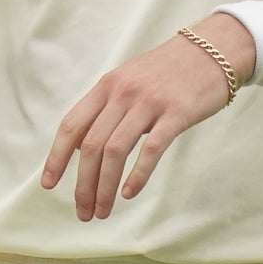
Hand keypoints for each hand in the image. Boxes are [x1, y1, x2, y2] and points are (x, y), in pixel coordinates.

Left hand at [40, 13, 246, 221]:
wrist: (214, 50)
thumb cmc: (170, 71)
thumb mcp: (130, 80)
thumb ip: (106, 109)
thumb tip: (81, 147)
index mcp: (107, 86)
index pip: (71, 125)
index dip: (57, 157)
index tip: (49, 184)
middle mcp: (123, 93)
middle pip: (91, 146)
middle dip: (83, 185)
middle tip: (83, 213)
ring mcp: (149, 103)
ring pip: (115, 152)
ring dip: (105, 187)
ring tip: (103, 211)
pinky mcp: (176, 113)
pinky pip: (151, 149)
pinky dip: (137, 175)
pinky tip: (128, 193)